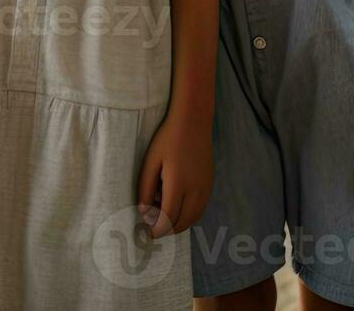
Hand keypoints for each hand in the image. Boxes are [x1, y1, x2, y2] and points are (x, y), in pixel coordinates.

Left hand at [136, 107, 212, 238]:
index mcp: (178, 184)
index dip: (156, 230)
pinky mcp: (209, 185)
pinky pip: (199, 209)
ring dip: (178, 223)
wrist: (193, 122)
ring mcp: (205, 188)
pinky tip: (175, 204)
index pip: (168, 219)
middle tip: (152, 226)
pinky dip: (187, 215)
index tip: (146, 232)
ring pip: (193, 219)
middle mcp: (196, 190)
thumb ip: (145, 189)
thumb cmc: (167, 140)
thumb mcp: (150, 163)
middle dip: (166, 230)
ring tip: (162, 214)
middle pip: (182, 223)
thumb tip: (143, 213)